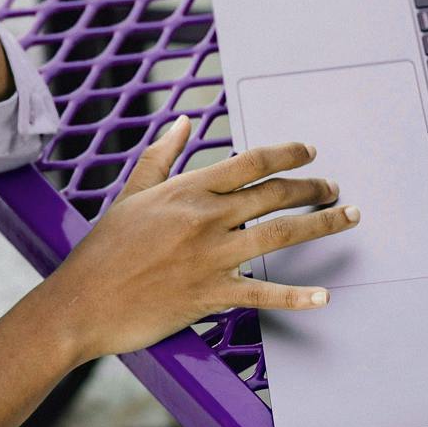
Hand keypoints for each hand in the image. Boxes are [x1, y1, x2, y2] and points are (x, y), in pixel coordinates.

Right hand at [38, 114, 360, 362]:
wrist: (81, 303)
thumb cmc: (102, 251)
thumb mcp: (130, 195)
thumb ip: (160, 157)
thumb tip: (182, 123)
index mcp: (186, 191)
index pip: (250, 163)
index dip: (286, 154)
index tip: (308, 152)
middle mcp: (205, 219)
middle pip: (274, 194)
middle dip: (313, 188)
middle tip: (333, 188)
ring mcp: (210, 258)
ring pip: (280, 235)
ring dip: (321, 224)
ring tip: (346, 217)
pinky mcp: (210, 295)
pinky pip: (263, 294)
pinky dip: (297, 296)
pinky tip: (323, 295)